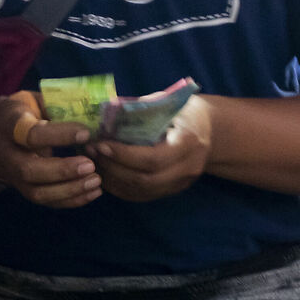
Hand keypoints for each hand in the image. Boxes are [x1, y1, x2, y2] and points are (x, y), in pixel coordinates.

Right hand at [0, 92, 100, 208]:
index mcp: (9, 126)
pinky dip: (72, 200)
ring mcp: (14, 177)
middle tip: (90, 166)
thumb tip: (89, 113)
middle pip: (29, 170)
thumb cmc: (21, 114)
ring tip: (96, 181)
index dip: (59, 135)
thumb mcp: (32, 101)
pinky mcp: (25, 190)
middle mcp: (8, 156)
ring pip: (38, 192)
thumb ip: (54, 106)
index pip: (31, 135)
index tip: (86, 134)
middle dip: (61, 171)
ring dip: (69, 190)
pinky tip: (93, 192)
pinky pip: (47, 201)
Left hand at [89, 94, 212, 201]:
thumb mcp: (166, 104)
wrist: (209, 131)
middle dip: (112, 168)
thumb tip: (105, 112)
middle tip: (90, 152)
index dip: (123, 155)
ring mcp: (180, 184)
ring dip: (112, 178)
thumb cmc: (182, 113)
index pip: (152, 159)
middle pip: (144, 180)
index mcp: (188, 143)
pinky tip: (104, 173)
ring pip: (140, 191)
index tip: (100, 144)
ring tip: (92, 162)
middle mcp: (187, 168)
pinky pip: (140, 196)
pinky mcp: (171, 191)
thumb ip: (139, 110)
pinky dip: (118, 187)